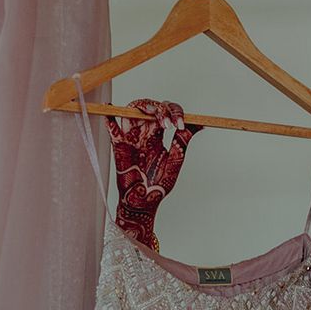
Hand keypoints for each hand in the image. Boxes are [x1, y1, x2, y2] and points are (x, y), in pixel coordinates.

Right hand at [108, 99, 199, 250]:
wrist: (144, 202)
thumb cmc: (158, 185)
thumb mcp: (175, 161)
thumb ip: (182, 141)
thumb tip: (200, 124)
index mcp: (159, 135)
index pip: (166, 112)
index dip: (174, 113)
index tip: (180, 125)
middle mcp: (144, 132)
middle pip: (150, 106)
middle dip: (160, 110)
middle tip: (168, 124)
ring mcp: (131, 137)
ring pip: (132, 111)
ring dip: (143, 108)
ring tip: (153, 116)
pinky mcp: (119, 145)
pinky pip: (112, 128)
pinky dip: (110, 118)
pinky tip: (112, 110)